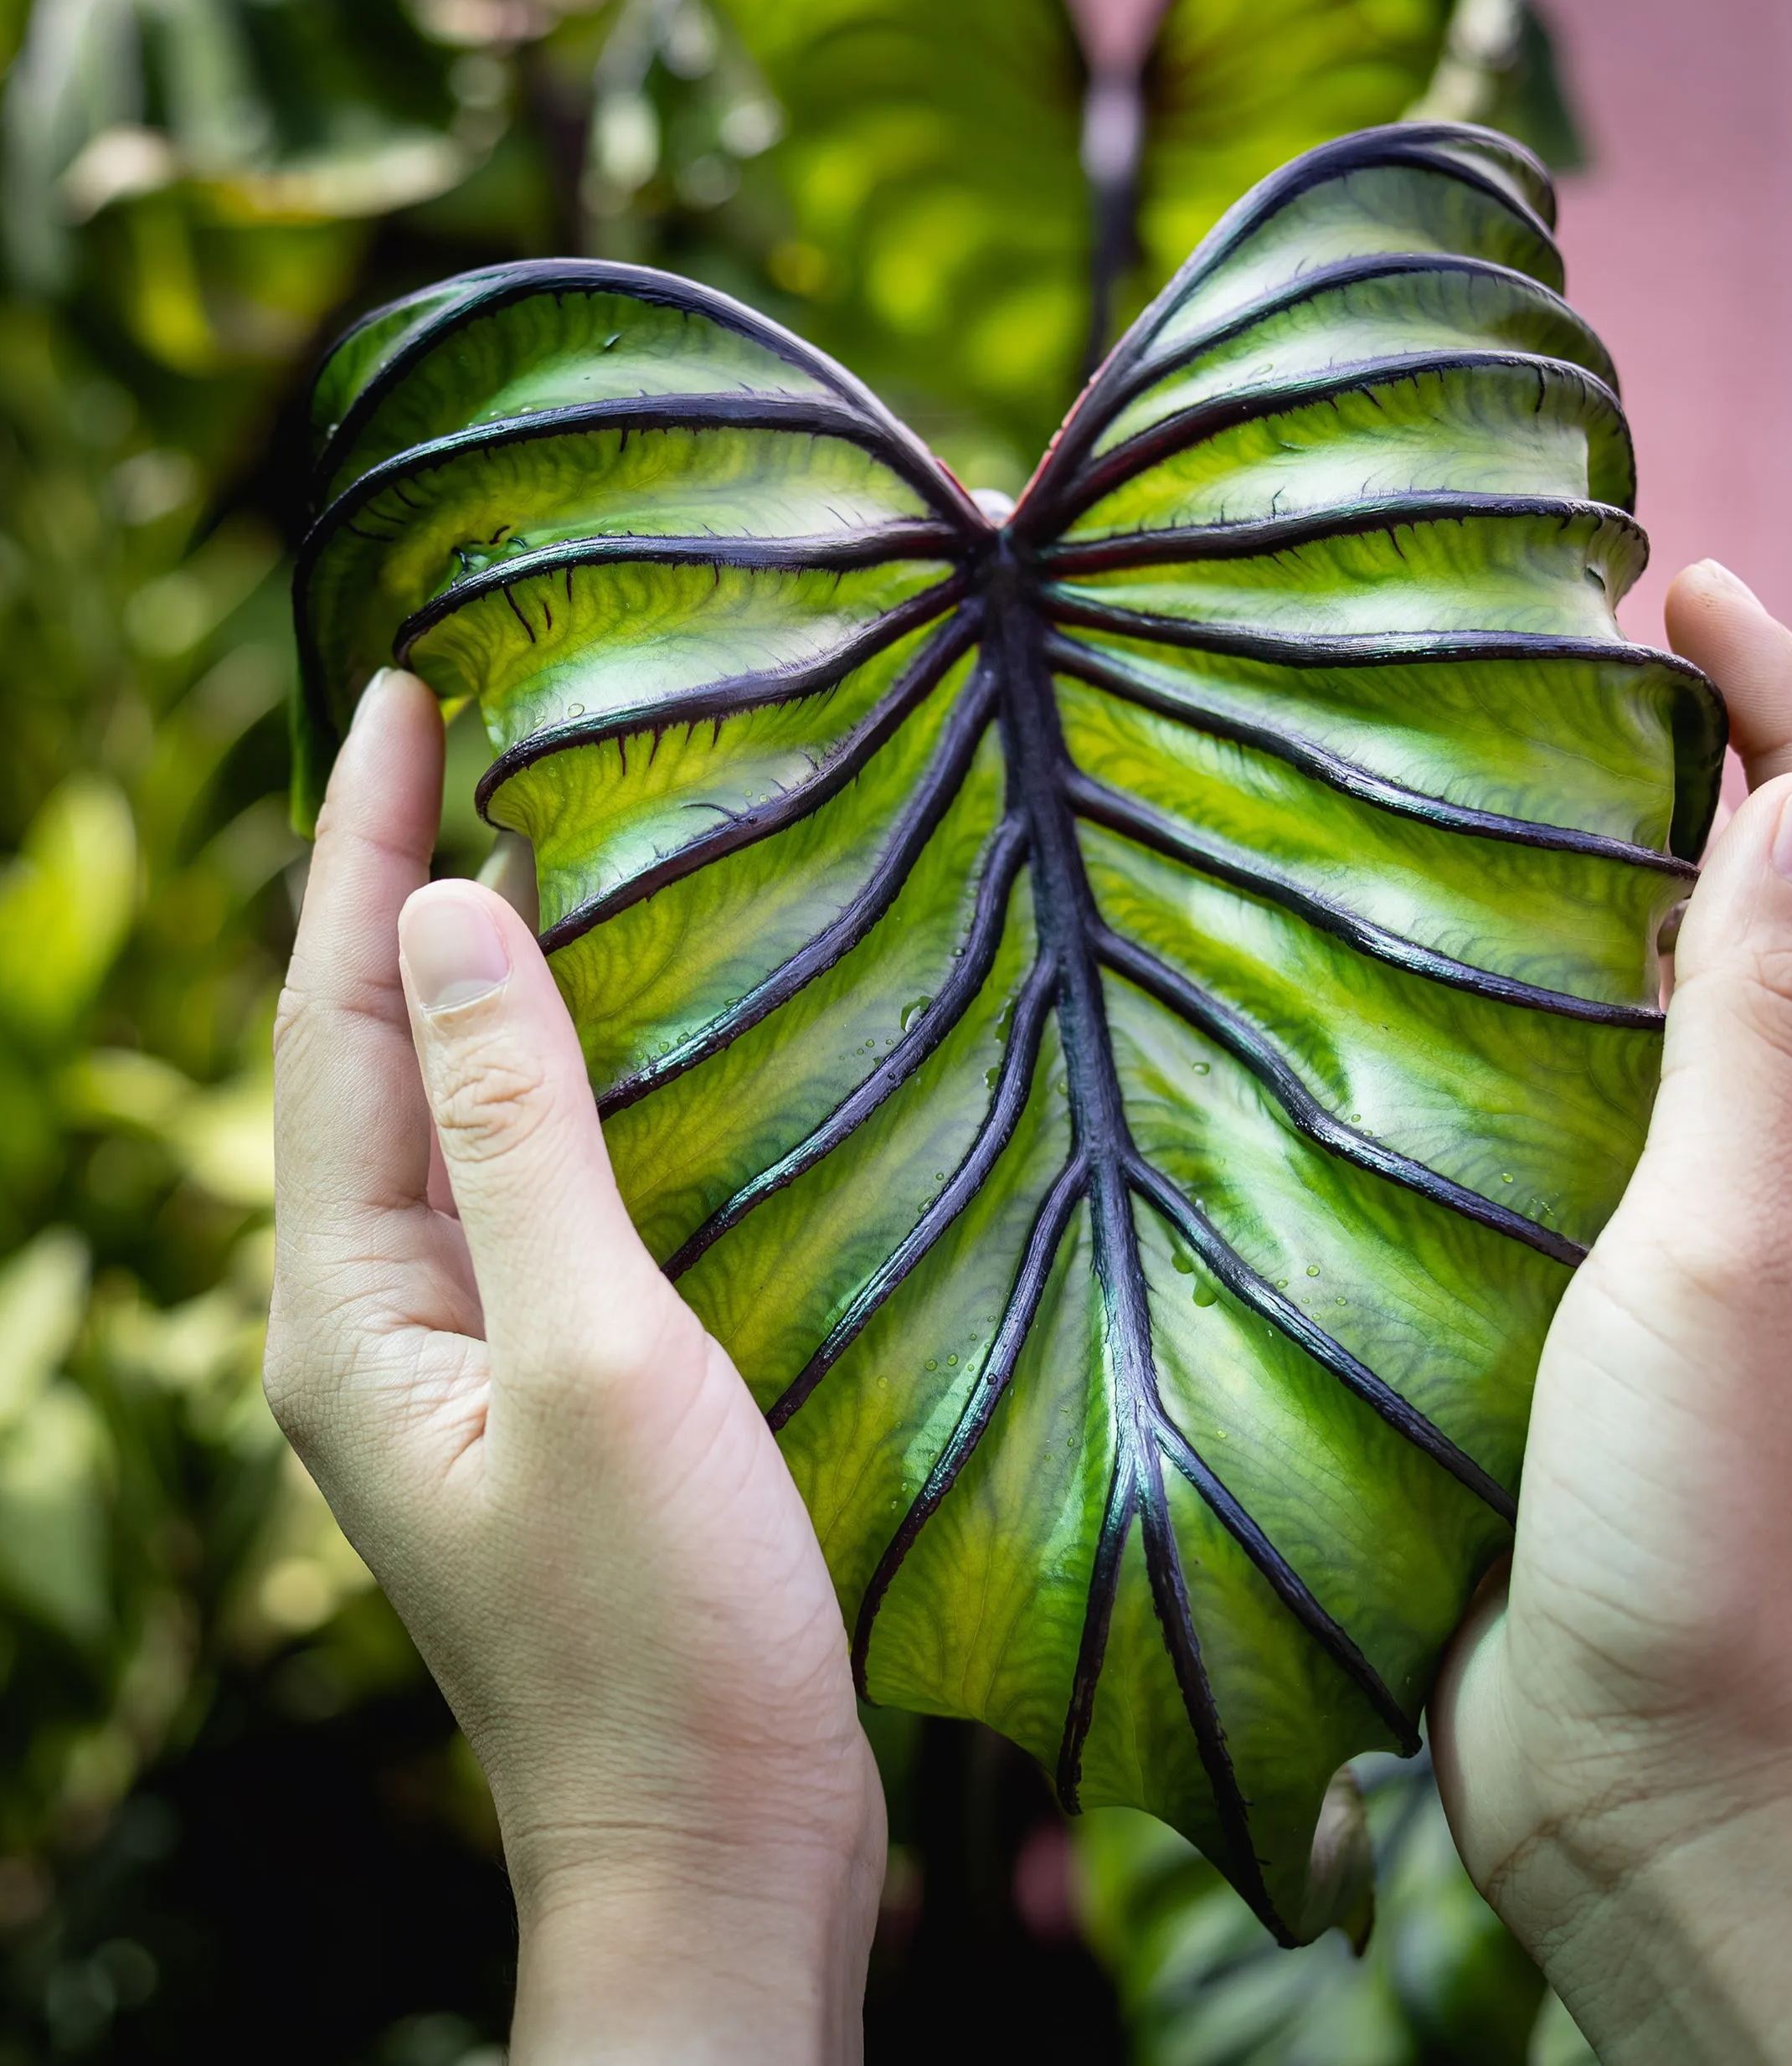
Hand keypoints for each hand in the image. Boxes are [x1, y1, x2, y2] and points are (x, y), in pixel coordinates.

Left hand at [264, 670, 883, 2064]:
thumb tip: (455, 918)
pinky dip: (547, 1079)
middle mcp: (376, 1321)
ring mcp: (457, 1359)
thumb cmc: (658, 1627)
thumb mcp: (596, 1357)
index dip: (365, 844)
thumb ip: (523, 1136)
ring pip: (445, 1119)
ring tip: (528, 840)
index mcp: (353, 1305)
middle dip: (399, 885)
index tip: (403, 689)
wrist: (716, 1843)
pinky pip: (519, 1188)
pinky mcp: (541, 1389)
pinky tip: (612, 1037)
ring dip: (472, 975)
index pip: (335, 1020)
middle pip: (367, 1056)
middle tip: (457, 728)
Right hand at [1432, 563, 1791, 2060]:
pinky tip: (1425, 990)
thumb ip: (1749, 1042)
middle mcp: (1788, 1176)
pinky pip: (1570, 1115)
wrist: (1636, 1780)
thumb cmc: (1693, 1535)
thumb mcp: (1720, 1263)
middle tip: (1581, 659)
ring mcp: (1682, 1239)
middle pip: (1783, 915)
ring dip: (1619, 879)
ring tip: (1497, 782)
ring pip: (1669, 1010)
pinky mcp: (1580, 1304)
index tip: (1684, 586)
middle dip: (1718, 760)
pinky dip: (1531, 1016)